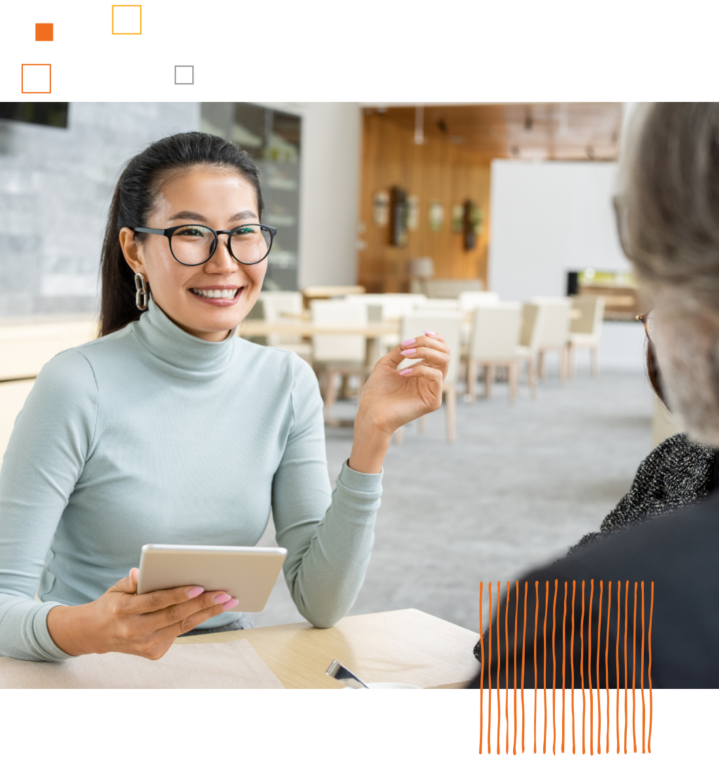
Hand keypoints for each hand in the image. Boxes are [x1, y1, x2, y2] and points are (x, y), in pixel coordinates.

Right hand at [47, 568, 238, 658]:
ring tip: (227, 601)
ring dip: (207, 613)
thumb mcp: (116, 588)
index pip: (156, 602)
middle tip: (225, 593)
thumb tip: (139, 572)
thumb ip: (131, 581)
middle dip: (203, 604)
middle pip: (175, 616)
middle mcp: (134, 631)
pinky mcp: (153, 653)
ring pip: (182, 627)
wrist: (94, 634)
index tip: (200, 586)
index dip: (178, 595)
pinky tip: (210, 610)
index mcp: (124, 611)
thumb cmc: (112, 604)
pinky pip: (178, 634)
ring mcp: (144, 646)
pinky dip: (195, 621)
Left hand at [357, 330, 449, 436]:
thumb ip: (400, 351)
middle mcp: (430, 380)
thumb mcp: (386, 364)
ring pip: (444, 361)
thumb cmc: (376, 393)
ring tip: (406, 354)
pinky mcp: (432, 401)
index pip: (439, 350)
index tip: (423, 332)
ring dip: (425, 352)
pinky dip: (420, 369)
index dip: (435, 338)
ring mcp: (432, 390)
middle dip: (428, 343)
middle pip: (445, 353)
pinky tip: (404, 374)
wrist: (370, 414)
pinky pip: (436, 376)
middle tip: (409, 346)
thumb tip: (409, 341)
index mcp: (422, 371)